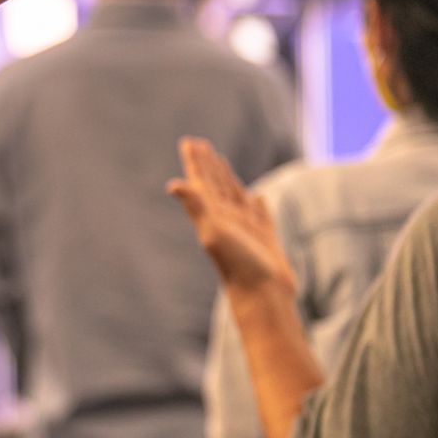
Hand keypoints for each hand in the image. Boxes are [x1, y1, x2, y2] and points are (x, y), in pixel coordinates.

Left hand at [168, 137, 294, 293]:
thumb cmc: (238, 264)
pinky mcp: (265, 238)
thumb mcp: (214, 231)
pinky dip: (256, 203)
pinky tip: (255, 197)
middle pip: (215, 185)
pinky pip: (260, 214)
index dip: (196, 162)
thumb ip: (196, 206)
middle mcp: (226, 219)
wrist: (263, 295)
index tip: (189, 142)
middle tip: (200, 144)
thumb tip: (173, 185)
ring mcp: (246, 228)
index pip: (201, 182)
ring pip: (235, 195)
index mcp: (212, 215)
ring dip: (227, 178)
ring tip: (222, 162)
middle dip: (207, 165)